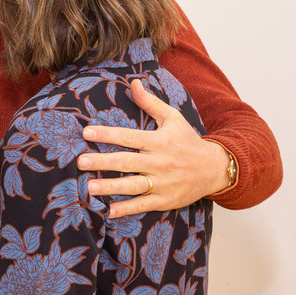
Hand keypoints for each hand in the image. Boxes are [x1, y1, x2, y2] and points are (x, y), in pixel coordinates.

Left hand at [78, 79, 229, 218]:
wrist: (214, 169)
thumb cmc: (188, 141)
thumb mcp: (173, 118)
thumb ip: (150, 103)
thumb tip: (133, 82)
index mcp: (160, 141)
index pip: (129, 137)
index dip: (107, 134)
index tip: (86, 133)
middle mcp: (160, 162)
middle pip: (128, 162)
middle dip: (103, 162)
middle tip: (81, 162)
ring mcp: (163, 183)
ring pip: (134, 186)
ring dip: (111, 187)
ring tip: (90, 187)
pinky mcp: (166, 200)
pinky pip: (144, 205)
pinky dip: (127, 209)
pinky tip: (110, 211)